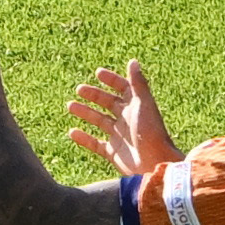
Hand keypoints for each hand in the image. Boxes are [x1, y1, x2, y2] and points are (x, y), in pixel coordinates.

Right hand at [63, 57, 176, 174]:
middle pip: (108, 103)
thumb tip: (133, 61)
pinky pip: (95, 143)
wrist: (154, 163)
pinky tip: (72, 132)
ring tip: (70, 105)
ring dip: (85, 113)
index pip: (123, 89)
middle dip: (94, 95)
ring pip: (99, 121)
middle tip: (79, 89)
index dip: (112, 80)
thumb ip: (137, 83)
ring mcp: (119, 136)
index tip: (98, 73)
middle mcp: (127, 120)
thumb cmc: (151, 132)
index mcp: (136, 106)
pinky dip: (83, 138)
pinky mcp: (113, 152)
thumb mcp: (143, 104)